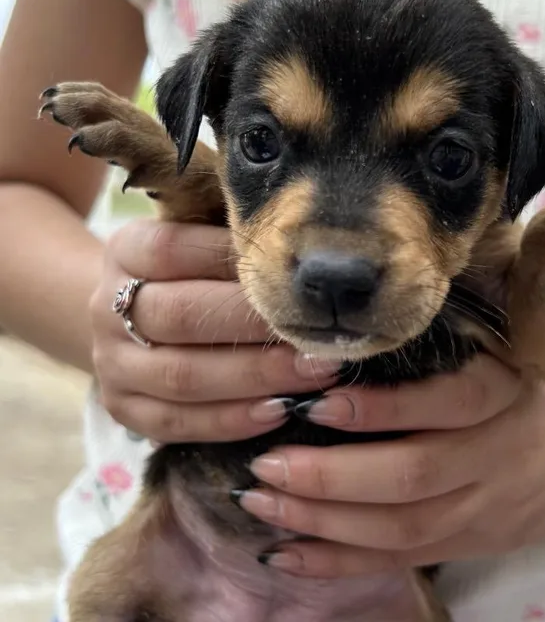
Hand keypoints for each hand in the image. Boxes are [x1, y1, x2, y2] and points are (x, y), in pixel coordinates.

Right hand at [90, 219, 338, 442]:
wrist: (136, 315)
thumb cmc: (194, 270)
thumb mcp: (203, 241)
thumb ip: (239, 244)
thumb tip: (309, 256)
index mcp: (126, 250)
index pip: (173, 250)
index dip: (232, 260)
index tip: (292, 273)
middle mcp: (106, 305)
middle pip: (180, 316)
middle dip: (254, 326)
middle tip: (317, 332)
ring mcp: (110, 362)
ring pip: (182, 375)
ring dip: (255, 377)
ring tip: (313, 374)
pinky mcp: (123, 407)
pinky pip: (177, 422)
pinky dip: (232, 420)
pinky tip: (280, 411)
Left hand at [235, 355, 544, 576]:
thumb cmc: (529, 391)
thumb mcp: (501, 356)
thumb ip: (438, 355)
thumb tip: (335, 346)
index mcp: (504, 394)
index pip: (447, 402)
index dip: (382, 408)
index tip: (318, 398)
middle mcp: (496, 455)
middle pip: (414, 476)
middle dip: (332, 475)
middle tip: (266, 463)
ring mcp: (485, 509)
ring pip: (402, 528)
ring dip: (324, 520)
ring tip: (264, 500)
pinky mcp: (471, 544)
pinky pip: (402, 560)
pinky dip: (340, 562)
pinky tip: (286, 553)